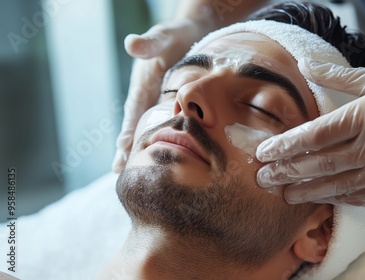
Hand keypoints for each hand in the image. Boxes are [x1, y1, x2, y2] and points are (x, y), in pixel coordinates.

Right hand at [112, 19, 209, 172]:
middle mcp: (147, 95)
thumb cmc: (177, 34)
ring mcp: (157, 100)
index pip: (134, 111)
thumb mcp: (165, 36)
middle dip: (128, 147)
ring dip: (144, 148)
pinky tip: (167, 155)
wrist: (190, 30)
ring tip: (136, 170)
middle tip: (119, 171)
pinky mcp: (171, 102)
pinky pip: (166, 124)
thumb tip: (132, 44)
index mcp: (143, 84)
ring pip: (150, 128)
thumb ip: (151, 42)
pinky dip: (164, 139)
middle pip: (136, 125)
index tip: (121, 150)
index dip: (128, 129)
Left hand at [256, 60, 364, 205]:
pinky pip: (359, 198)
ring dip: (305, 191)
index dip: (285, 145)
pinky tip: (319, 199)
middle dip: (286, 172)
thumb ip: (340, 76)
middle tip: (262, 178)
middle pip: (318, 164)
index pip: (314, 135)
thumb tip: (306, 65)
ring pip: (335, 186)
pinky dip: (335, 199)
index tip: (264, 152)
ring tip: (281, 194)